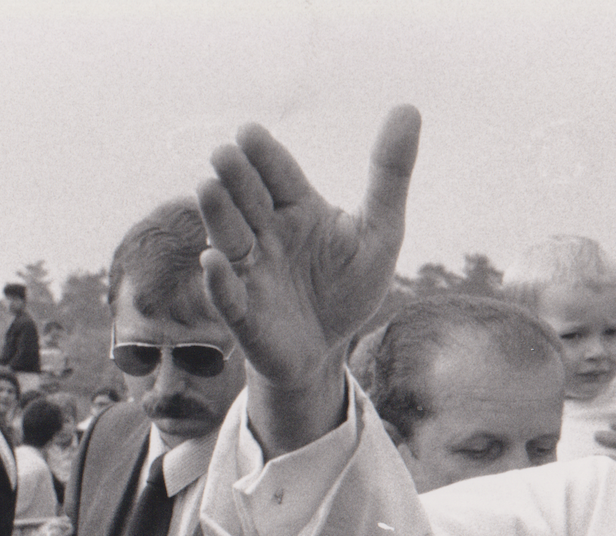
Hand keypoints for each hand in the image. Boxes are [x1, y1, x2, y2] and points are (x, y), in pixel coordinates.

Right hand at [197, 105, 420, 454]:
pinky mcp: (243, 315)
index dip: (265, 156)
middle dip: (235, 178)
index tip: (249, 132)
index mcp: (297, 208)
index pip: (280, 175)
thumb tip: (409, 107)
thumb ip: (390, 175)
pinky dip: (218, 281)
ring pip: (230, 239)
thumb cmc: (346, 286)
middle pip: (248, 200)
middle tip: (224, 154)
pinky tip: (212, 261)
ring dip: (218, 216)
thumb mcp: (380, 231)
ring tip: (206, 188)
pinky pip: (228, 296)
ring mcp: (251, 273)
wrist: (327, 348)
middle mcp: (267, 234)